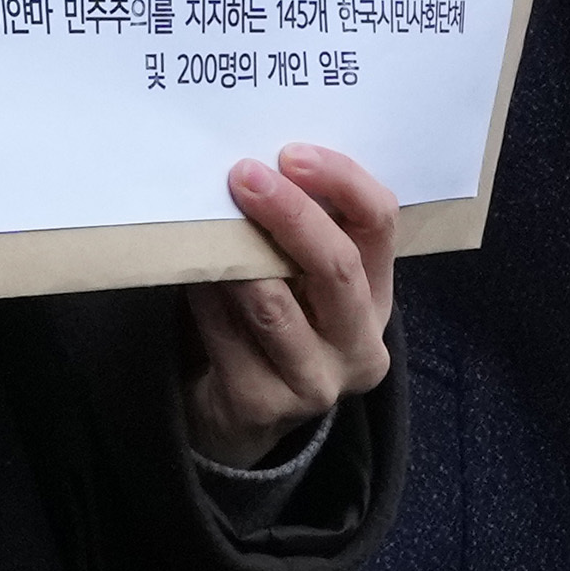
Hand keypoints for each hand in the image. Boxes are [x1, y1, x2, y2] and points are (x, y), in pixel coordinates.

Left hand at [182, 145, 401, 463]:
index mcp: (378, 296)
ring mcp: (316, 382)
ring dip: (236, 255)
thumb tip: (259, 168)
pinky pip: (226, 334)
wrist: (242, 415)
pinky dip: (204, 295)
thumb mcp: (301, 279)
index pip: (379, 224)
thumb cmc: (273, 325)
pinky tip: (189, 271)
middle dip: (289, 214)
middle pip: (337, 266)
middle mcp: (360, 344)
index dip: (342, 181)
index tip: (290, 155)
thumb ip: (300, 235)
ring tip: (206, 219)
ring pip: (275, 304)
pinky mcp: (264, 405)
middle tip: (243, 177)